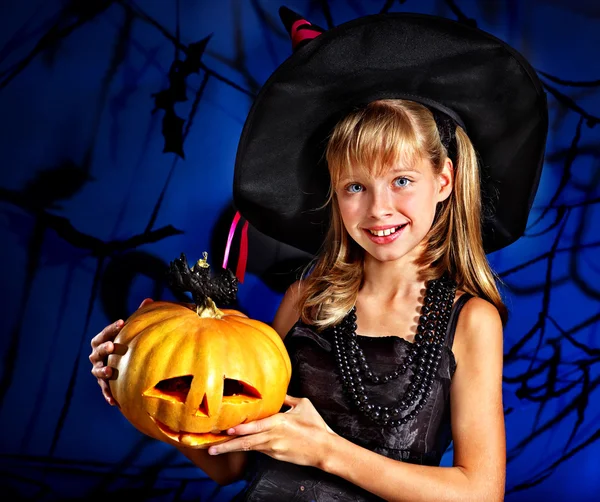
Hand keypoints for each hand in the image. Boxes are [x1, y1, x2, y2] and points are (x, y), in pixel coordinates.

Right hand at [89, 298, 153, 405]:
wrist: (124, 365)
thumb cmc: (129, 344)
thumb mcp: (133, 331)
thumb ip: (139, 316)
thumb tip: (149, 299)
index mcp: (103, 341)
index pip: (104, 334)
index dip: (111, 328)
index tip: (122, 322)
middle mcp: (98, 356)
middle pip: (97, 351)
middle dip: (104, 348)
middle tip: (112, 346)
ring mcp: (99, 370)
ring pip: (97, 371)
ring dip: (103, 371)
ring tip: (111, 371)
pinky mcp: (104, 385)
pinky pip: (104, 390)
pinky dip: (108, 394)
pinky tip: (114, 401)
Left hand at [207, 395, 335, 468]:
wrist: (324, 449)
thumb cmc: (316, 425)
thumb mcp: (303, 405)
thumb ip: (287, 399)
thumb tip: (277, 392)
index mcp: (280, 422)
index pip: (256, 427)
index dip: (241, 429)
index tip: (227, 429)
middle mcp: (274, 437)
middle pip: (247, 442)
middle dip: (228, 445)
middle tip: (211, 447)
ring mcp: (274, 449)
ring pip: (249, 448)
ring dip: (232, 448)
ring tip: (216, 449)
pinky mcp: (276, 456)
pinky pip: (259, 450)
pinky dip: (246, 448)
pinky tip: (235, 446)